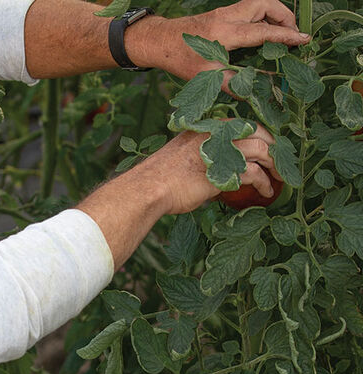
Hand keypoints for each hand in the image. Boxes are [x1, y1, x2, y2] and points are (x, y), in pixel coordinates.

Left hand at [128, 0, 309, 83]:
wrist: (161, 40)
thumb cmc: (180, 59)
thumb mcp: (204, 77)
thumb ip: (229, 84)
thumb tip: (250, 95)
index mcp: (228, 32)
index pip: (264, 31)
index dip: (286, 37)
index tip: (304, 40)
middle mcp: (230, 16)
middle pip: (267, 5)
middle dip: (285, 17)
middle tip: (294, 34)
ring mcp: (226, 11)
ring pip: (259, 3)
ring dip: (274, 13)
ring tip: (282, 31)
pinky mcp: (223, 12)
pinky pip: (250, 8)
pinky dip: (262, 14)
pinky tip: (263, 29)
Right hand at [146, 124, 280, 215]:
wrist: (149, 188)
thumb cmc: (162, 177)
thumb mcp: (187, 157)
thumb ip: (208, 157)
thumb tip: (223, 170)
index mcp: (209, 126)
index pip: (245, 125)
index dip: (263, 136)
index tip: (271, 149)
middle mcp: (218, 133)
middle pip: (259, 134)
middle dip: (275, 149)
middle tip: (282, 163)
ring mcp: (222, 149)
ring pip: (262, 150)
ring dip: (275, 165)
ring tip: (280, 177)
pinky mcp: (225, 170)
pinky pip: (254, 173)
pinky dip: (264, 183)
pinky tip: (267, 191)